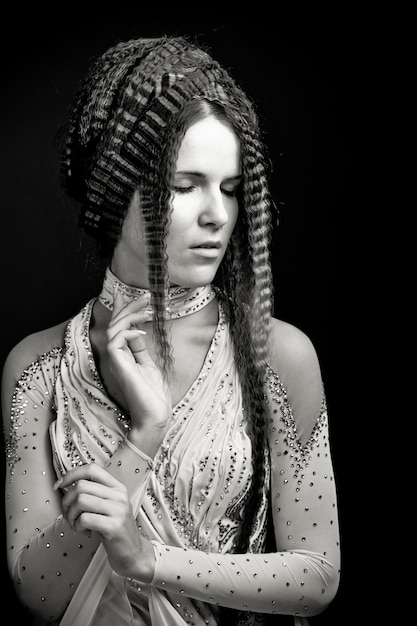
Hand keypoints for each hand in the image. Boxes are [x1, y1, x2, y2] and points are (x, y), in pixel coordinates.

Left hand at [55, 463, 154, 580]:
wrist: (133, 553)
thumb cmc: (115, 529)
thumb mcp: (108, 506)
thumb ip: (94, 494)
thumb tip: (66, 485)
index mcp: (117, 487)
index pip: (92, 469)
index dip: (71, 474)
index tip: (59, 485)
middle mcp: (119, 495)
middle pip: (81, 486)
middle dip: (67, 501)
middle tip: (69, 514)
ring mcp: (118, 510)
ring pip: (81, 500)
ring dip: (71, 515)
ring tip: (76, 524)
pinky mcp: (114, 526)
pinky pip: (85, 519)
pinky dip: (78, 527)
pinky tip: (84, 532)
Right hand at [106, 288, 171, 433]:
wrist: (155, 416)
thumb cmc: (154, 396)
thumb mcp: (149, 366)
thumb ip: (140, 349)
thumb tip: (137, 331)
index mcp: (123, 356)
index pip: (118, 327)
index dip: (120, 309)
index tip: (126, 294)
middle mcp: (117, 357)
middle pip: (115, 324)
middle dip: (128, 307)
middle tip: (146, 297)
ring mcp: (116, 361)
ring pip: (114, 329)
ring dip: (131, 315)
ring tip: (148, 310)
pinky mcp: (119, 366)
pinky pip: (115, 341)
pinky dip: (128, 332)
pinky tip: (143, 331)